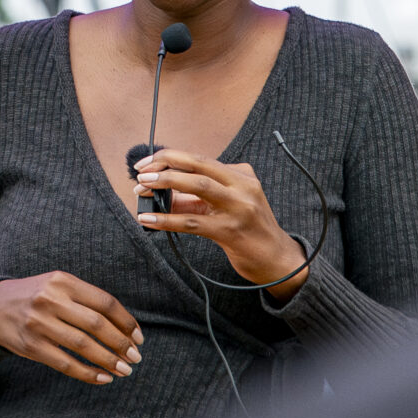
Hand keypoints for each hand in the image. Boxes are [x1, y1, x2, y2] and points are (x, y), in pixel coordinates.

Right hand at [0, 270, 142, 383]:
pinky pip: (66, 364)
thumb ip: (86, 299)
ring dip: (109, 361)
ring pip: (83, 346)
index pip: (104, 302)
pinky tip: (104, 378)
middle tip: (136, 357)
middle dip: (121, 344)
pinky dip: (88, 373)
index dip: (126, 322)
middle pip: (97, 325)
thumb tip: (125, 328)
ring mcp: (39, 323)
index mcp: (62, 281)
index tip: (138, 337)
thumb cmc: (35, 296)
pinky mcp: (31, 346)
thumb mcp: (57, 285)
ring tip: (124, 370)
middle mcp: (50, 300)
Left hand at [133, 147, 309, 300]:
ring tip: (142, 189)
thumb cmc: (248, 229)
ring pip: (197, 186)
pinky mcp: (231, 231)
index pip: (200, 159)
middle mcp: (243, 186)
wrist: (278, 260)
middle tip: (140, 172)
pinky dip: (167, 219)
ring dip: (164, 184)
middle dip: (165, 165)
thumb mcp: (226, 205)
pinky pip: (192, 222)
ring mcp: (239, 207)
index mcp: (241, 175)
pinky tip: (148, 220)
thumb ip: (196, 197)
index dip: (170, 157)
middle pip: (198, 165)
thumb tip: (159, 191)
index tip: (147, 163)